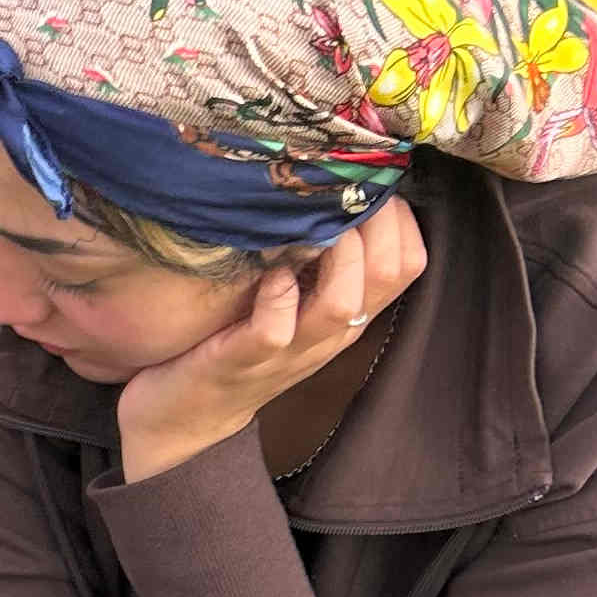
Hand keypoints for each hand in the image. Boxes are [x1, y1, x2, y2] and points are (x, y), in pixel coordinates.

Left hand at [116, 200, 426, 485]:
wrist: (187, 415)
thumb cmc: (242, 341)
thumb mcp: (295, 299)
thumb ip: (320, 260)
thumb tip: (335, 192)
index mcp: (349, 313)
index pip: (409, 262)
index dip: (397, 215)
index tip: (365, 182)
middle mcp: (331, 333)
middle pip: (390, 275)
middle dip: (375, 221)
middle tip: (341, 191)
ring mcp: (291, 350)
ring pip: (342, 303)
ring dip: (333, 256)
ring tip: (311, 228)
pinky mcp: (244, 360)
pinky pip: (275, 327)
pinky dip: (275, 294)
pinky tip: (266, 273)